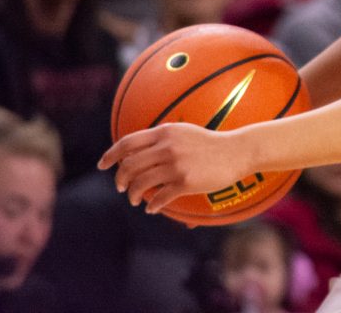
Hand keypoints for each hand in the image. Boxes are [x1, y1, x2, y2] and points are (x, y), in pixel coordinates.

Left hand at [98, 123, 249, 213]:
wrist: (238, 151)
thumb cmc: (210, 144)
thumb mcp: (183, 132)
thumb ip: (161, 138)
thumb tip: (134, 151)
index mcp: (165, 132)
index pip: (127, 142)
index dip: (110, 155)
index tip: (102, 166)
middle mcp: (168, 147)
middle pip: (129, 165)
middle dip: (120, 180)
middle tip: (122, 188)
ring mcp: (176, 164)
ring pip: (141, 183)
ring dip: (134, 195)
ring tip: (136, 200)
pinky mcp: (186, 181)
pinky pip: (159, 197)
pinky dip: (152, 205)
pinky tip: (152, 208)